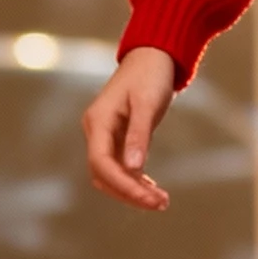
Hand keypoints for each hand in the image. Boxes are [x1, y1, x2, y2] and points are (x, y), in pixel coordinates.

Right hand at [82, 46, 176, 210]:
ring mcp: (104, 135)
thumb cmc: (150, 74)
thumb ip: (139, 135)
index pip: (102, 163)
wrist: (152, 55)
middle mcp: (96, 130)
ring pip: (110, 174)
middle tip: (161, 203)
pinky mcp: (116, 137)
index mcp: (98, 121)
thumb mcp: (148, 103)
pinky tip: (152, 188)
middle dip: (129, 193)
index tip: (149, 198)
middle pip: (103, 174)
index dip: (124, 185)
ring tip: (161, 200)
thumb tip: (134, 168)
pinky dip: (135, 180)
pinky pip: (119, 166)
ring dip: (132, 190)